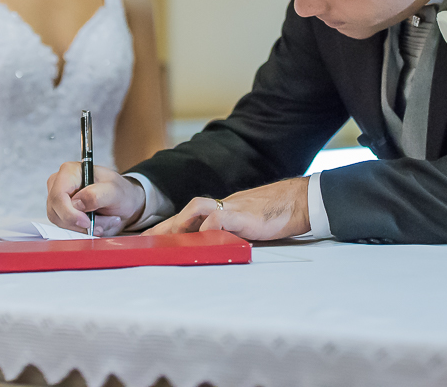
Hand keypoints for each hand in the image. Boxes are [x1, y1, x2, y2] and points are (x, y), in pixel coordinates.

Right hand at [46, 162, 146, 235]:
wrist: (123, 203)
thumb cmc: (119, 192)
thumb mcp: (114, 191)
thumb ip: (97, 195)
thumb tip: (76, 203)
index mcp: (70, 171)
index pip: (58, 196)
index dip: (69, 213)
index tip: (87, 222)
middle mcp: (59, 184)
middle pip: (57, 212)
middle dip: (81, 222)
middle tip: (104, 222)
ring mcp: (58, 199)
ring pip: (62, 223)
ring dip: (85, 227)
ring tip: (104, 221)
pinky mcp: (61, 213)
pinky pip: (67, 228)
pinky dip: (83, 230)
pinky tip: (97, 224)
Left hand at [144, 178, 309, 240]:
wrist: (298, 201)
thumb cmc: (275, 215)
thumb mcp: (247, 225)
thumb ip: (230, 232)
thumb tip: (214, 246)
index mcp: (223, 210)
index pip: (191, 216)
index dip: (169, 226)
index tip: (150, 238)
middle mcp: (223, 207)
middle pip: (188, 211)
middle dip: (166, 226)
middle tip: (148, 240)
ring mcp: (232, 208)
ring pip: (198, 207)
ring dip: (181, 222)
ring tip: (169, 238)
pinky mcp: (244, 215)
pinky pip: (220, 217)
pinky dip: (208, 226)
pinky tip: (201, 236)